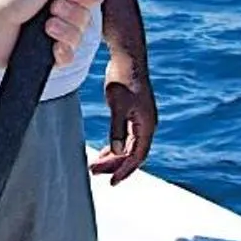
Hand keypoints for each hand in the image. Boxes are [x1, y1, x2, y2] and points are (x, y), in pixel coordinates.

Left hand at [0, 0, 99, 68]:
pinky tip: (52, 46)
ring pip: (78, 40)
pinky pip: (68, 59)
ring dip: (64, 32)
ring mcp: (52, 37)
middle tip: (50, 10)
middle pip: (86, 21)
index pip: (87, 2)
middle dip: (71, 15)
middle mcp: (57, 16)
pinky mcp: (45, 57)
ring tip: (45, 26)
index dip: (81, 0)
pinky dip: (63, 52)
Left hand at [89, 61, 156, 184]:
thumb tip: (116, 152)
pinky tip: (103, 151)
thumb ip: (116, 129)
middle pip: (132, 153)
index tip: (112, 182)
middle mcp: (147, 125)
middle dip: (114, 165)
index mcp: (147, 125)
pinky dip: (114, 146)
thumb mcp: (117, 105)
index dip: (125, 170)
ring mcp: (140, 119)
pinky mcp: (133, 114)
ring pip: (128, 146)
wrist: (127, 58)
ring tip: (94, 166)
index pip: (137, 156)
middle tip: (93, 172)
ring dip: (113, 157)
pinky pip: (125, 137)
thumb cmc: (123, 79)